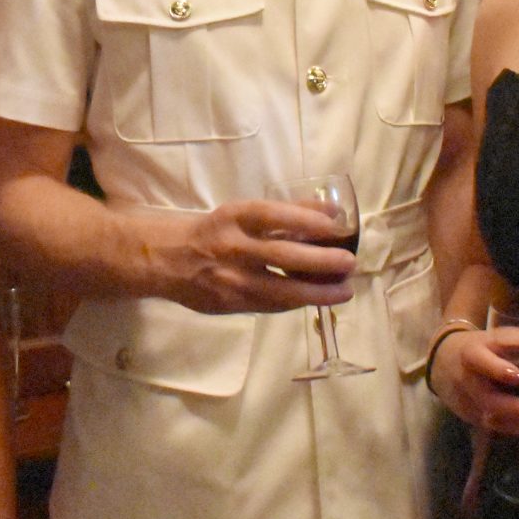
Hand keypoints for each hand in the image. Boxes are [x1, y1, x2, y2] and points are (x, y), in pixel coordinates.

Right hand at [156, 201, 355, 315]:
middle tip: (349, 263)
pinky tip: (317, 299)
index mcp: (234, 217)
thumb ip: (284, 213)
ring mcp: (231, 280)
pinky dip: (297, 302)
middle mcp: (232, 247)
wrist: (169, 260)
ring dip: (318, 292)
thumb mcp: (242, 214)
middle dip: (322, 261)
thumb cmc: (215, 232)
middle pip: (283, 255)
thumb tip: (331, 212)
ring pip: (281, 289)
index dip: (306, 219)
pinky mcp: (231, 304)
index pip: (273, 215)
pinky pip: (272, 305)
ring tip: (345, 291)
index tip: (335, 225)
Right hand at [427, 323, 518, 435]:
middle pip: (488, 399)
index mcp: (474, 351)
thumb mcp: (501, 338)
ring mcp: (470, 401)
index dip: (499, 368)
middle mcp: (469, 378)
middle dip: (517, 407)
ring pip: (495, 418)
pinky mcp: (474, 417)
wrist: (442, 363)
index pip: (484, 361)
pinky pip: (500, 427)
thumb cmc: (483, 348)